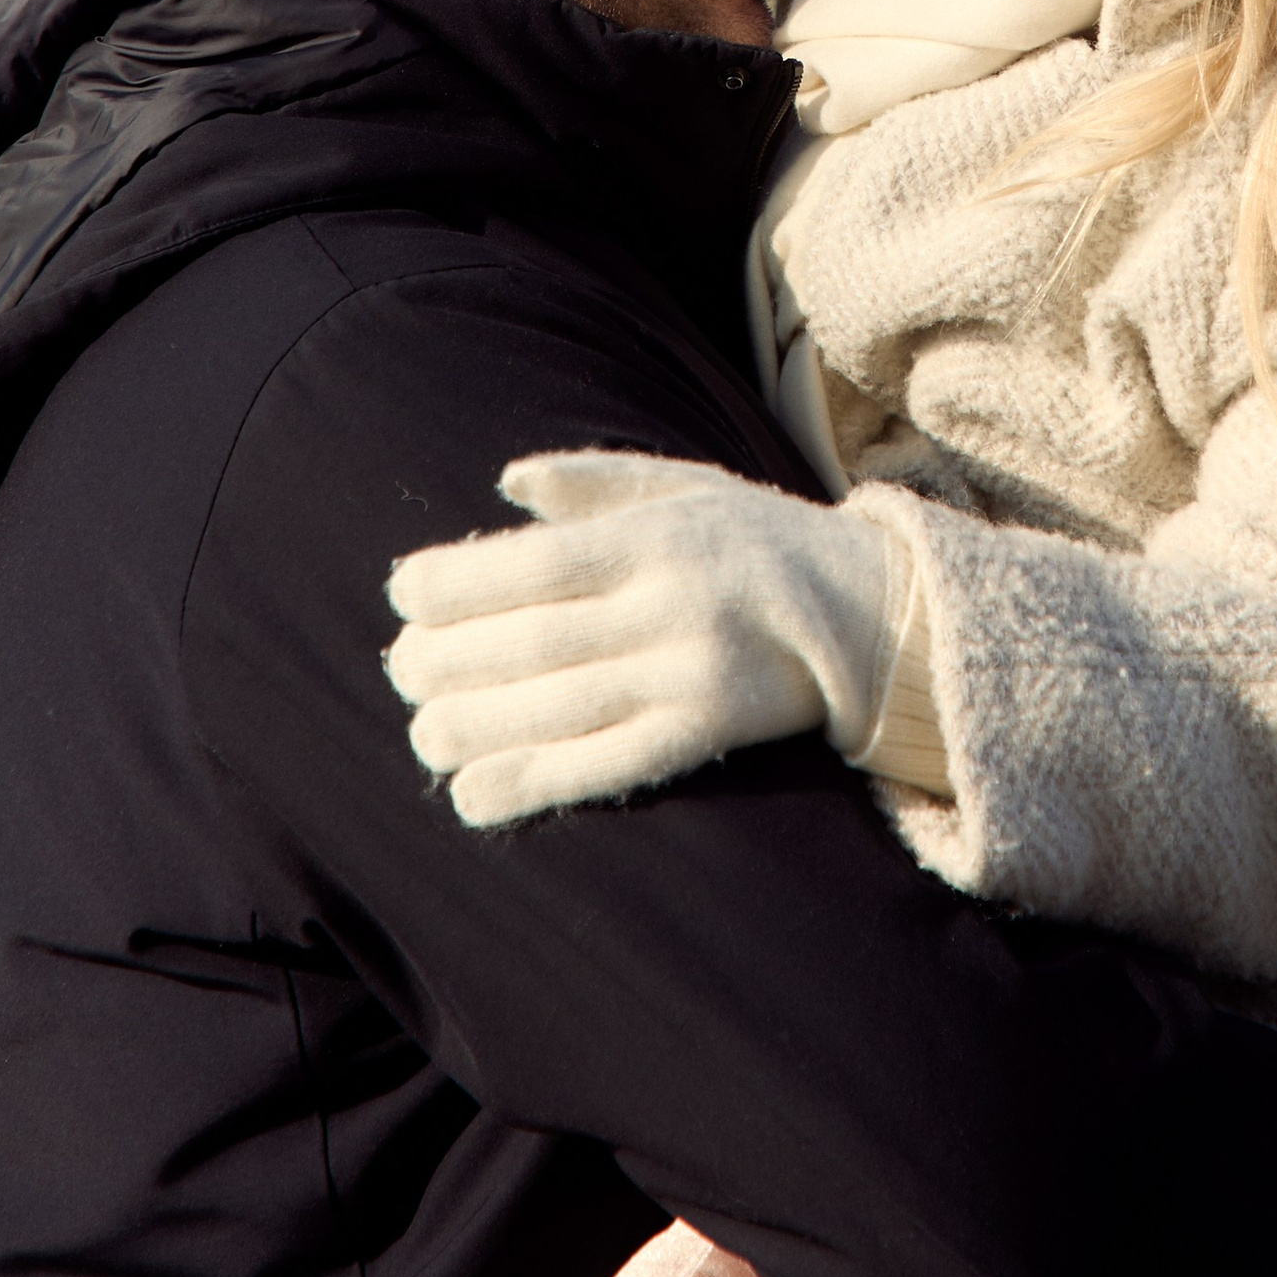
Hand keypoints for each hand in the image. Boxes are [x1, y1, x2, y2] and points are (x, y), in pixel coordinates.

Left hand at [384, 450, 907, 828]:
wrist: (878, 611)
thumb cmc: (763, 541)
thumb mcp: (690, 485)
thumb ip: (596, 480)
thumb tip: (505, 481)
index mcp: (658, 536)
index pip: (537, 563)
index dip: (460, 583)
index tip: (402, 594)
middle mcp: (670, 603)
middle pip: (535, 639)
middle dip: (451, 658)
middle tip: (399, 671)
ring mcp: (690, 674)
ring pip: (559, 706)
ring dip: (476, 725)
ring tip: (424, 734)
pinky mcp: (706, 734)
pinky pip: (608, 765)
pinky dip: (536, 782)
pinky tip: (477, 797)